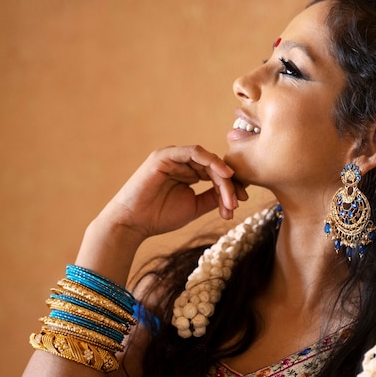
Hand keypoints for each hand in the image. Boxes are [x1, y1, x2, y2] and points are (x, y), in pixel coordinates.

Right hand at [97, 145, 247, 240]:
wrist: (133, 224)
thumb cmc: (160, 217)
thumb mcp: (195, 206)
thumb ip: (212, 197)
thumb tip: (235, 194)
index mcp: (188, 172)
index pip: (215, 173)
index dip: (231, 186)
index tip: (242, 201)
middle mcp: (182, 162)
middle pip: (214, 167)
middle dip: (229, 185)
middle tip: (238, 202)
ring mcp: (173, 157)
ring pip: (208, 161)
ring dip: (222, 178)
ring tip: (231, 197)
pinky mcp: (165, 155)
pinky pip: (193, 152)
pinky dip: (210, 161)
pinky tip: (223, 173)